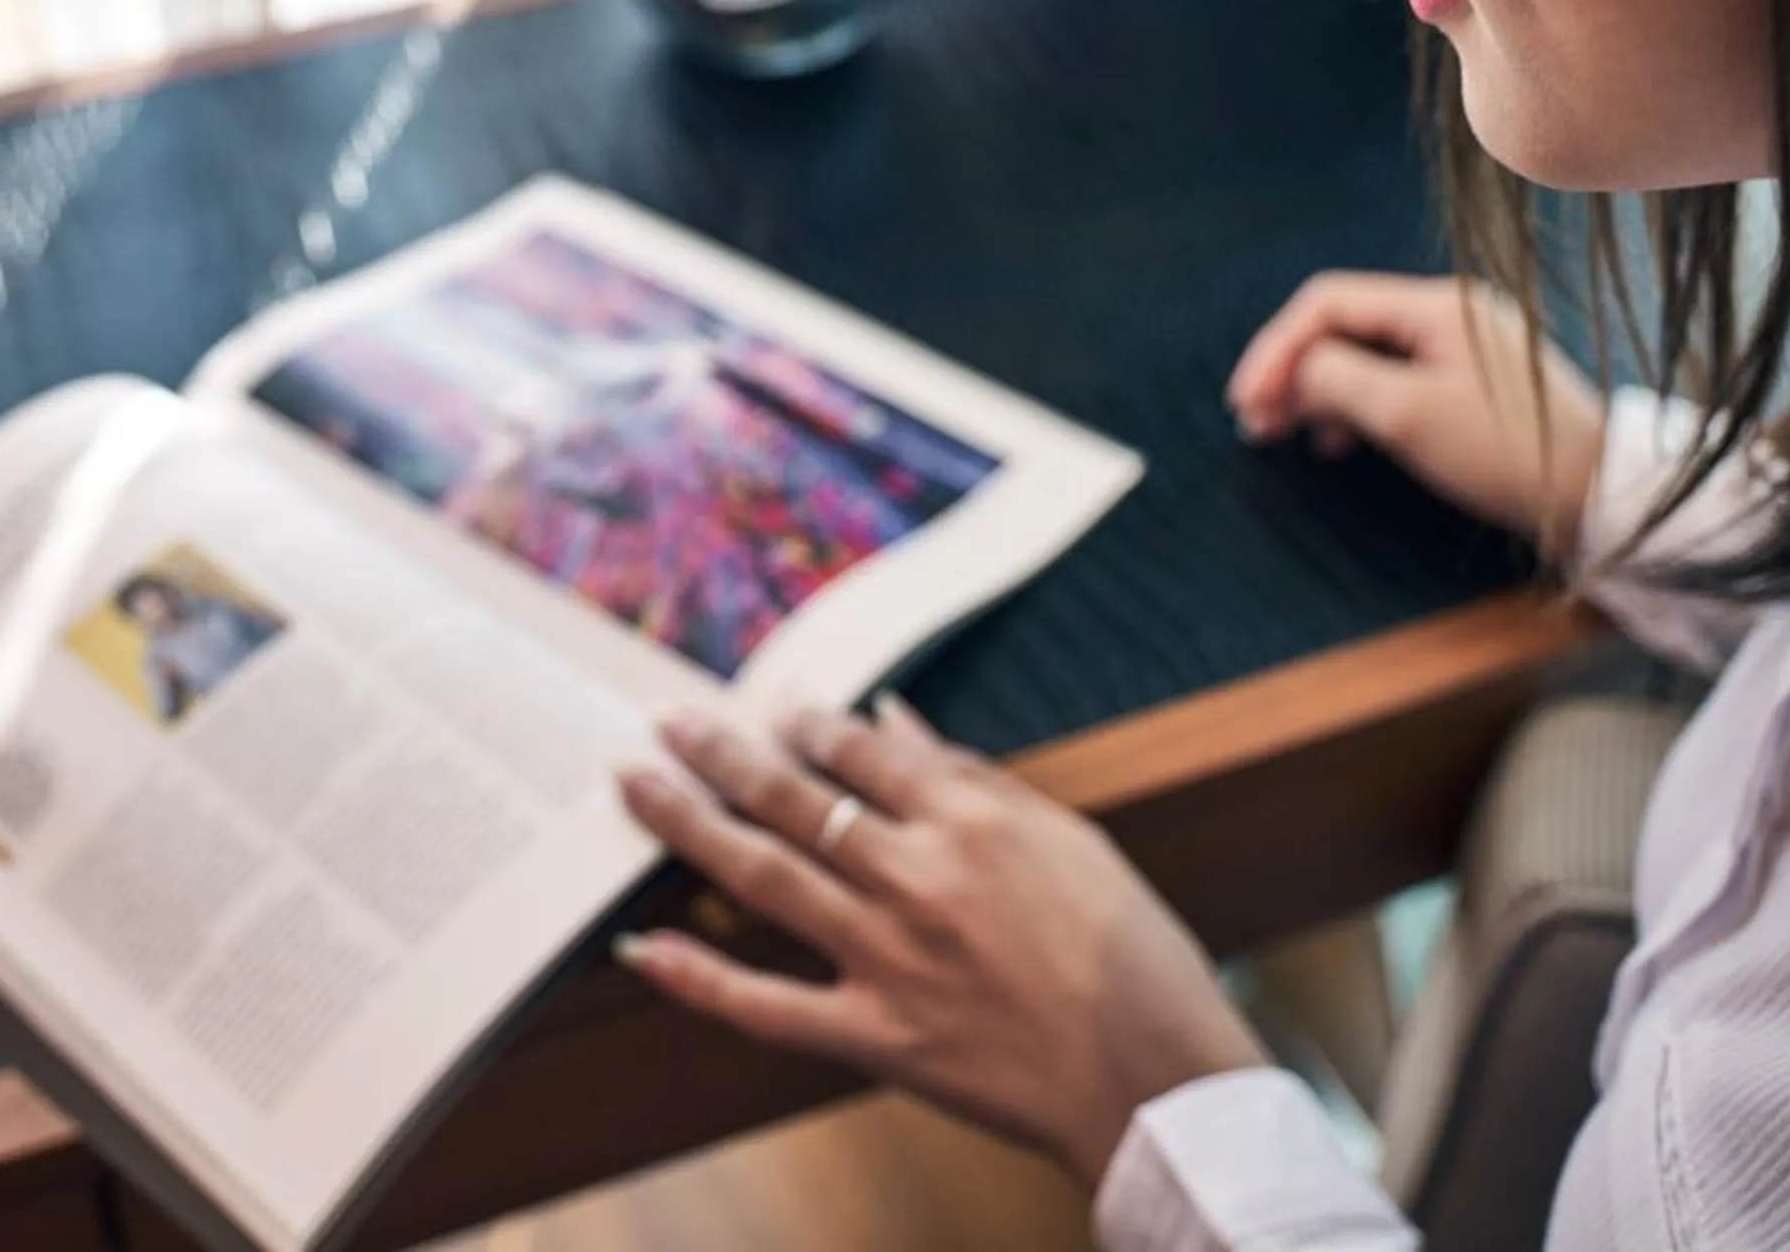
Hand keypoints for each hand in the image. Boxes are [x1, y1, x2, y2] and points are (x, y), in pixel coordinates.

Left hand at [613, 698, 1266, 1186]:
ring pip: (765, 874)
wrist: (1156, 1076)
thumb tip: (892, 724)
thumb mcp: (1067, 837)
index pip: (859, 751)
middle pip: (793, 795)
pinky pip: (766, 1006)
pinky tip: (640, 948)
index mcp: (968, 819)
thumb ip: (970, 777)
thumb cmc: (1130, 953)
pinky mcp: (876, 1034)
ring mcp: (888, 957)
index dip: (805, 724)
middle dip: (720, 751)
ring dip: (689, 823)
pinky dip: (698, 978)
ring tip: (634, 781)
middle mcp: (915, 876)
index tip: (773, 713)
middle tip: (667, 719)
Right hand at [1227, 271, 1606, 557]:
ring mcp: (1462, 348)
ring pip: (1365, 355)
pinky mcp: (1470, 385)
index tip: (1246, 399)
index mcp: (1436, 305)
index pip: (1328, 302)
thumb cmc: (1502, 451)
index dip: (1276, 347)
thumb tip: (1293, 369)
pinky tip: (1339, 442)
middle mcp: (1448, 314)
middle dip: (1292, 371)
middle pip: (1343, 326)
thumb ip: (1336, 377)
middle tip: (1254, 422)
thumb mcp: (1406, 414)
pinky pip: (1394, 380)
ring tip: (1285, 434)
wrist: (1598, 495)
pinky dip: (1355, 406)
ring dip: (1318, 391)